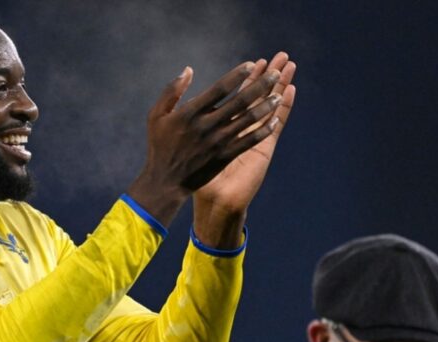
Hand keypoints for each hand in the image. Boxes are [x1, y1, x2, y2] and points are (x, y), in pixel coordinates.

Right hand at [127, 62, 282, 226]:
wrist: (165, 182)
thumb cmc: (160, 145)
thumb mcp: (156, 115)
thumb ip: (171, 91)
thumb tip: (188, 70)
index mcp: (190, 113)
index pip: (219, 88)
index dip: (237, 75)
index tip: (251, 64)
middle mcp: (207, 125)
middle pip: (239, 101)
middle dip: (260, 85)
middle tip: (275, 73)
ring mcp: (218, 142)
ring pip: (248, 120)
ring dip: (266, 105)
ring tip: (280, 93)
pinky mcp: (224, 156)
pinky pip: (248, 141)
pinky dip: (262, 130)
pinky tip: (274, 120)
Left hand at [193, 52, 296, 247]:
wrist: (209, 200)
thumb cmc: (192, 173)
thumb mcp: (182, 136)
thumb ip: (181, 106)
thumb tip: (186, 76)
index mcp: (220, 125)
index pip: (236, 96)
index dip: (244, 79)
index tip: (253, 62)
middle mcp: (239, 130)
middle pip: (256, 97)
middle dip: (267, 77)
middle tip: (281, 56)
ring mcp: (252, 138)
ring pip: (268, 107)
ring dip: (279, 87)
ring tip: (289, 67)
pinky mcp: (262, 149)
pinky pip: (274, 125)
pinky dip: (283, 108)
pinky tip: (290, 92)